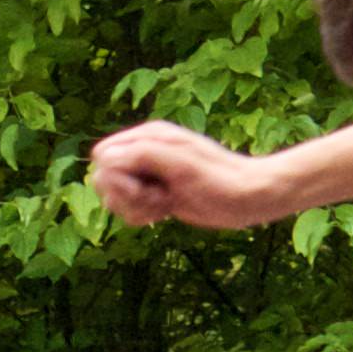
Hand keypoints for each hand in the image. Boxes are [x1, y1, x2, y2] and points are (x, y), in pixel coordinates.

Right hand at [89, 118, 278, 230]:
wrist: (250, 198)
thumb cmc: (220, 180)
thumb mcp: (181, 164)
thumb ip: (141, 155)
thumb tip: (104, 160)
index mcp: (149, 136)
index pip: (102, 154)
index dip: (114, 175)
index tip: (141, 186)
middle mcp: (145, 152)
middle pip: (104, 177)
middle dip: (124, 195)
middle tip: (158, 197)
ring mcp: (150, 175)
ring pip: (115, 196)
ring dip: (134, 207)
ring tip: (165, 204)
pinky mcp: (156, 195)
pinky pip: (130, 209)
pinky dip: (142, 215)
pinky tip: (166, 212)